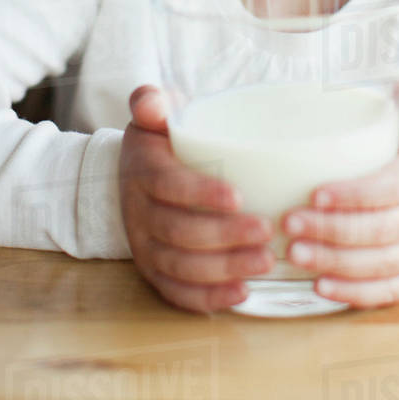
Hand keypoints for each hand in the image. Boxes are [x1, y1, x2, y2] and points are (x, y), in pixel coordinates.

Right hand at [119, 84, 274, 312]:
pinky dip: (208, 298)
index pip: (169, 186)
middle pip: (179, 232)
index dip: (202, 194)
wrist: (132, 173)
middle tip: (266, 230)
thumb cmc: (158, 140)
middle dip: (225, 235)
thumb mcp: (152, 113)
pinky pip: (177, 292)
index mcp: (143, 171)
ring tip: (265, 261)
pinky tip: (242, 292)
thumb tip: (152, 103)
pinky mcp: (154, 271)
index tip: (239, 196)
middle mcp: (139, 213)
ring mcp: (145, 246)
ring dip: (224, 268)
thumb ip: (151, 101)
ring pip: (181, 266)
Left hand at [281, 78, 398, 308]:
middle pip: (379, 231)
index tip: (315, 193)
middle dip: (332, 230)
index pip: (392, 188)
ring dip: (334, 262)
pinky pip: (386, 292)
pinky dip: (353, 293)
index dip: (355, 195)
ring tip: (294, 253)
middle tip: (289, 223)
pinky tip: (319, 286)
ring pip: (379, 264)